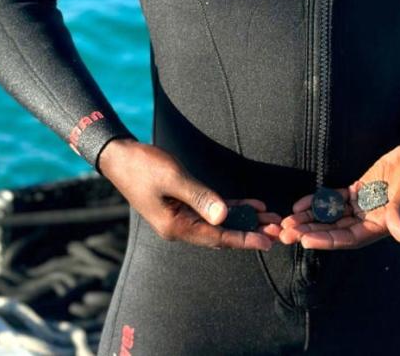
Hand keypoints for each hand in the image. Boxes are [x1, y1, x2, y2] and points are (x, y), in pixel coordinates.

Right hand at [97, 139, 280, 249]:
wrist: (121, 157)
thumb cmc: (144, 166)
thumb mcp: (174, 179)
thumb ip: (200, 197)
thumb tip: (224, 217)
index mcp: (176, 226)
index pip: (217, 238)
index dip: (244, 239)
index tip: (267, 242)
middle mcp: (180, 226)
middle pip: (221, 234)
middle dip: (250, 232)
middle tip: (278, 230)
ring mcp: (182, 217)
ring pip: (220, 223)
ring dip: (245, 220)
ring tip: (271, 219)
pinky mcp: (184, 205)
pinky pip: (213, 210)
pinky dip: (233, 208)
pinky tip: (252, 206)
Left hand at [278, 135, 399, 249]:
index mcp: (382, 225)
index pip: (350, 238)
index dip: (327, 240)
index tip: (305, 239)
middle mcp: (369, 219)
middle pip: (334, 231)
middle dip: (310, 232)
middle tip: (285, 233)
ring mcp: (362, 206)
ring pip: (331, 217)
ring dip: (309, 220)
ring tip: (286, 222)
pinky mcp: (358, 191)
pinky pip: (333, 200)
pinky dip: (317, 202)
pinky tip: (299, 205)